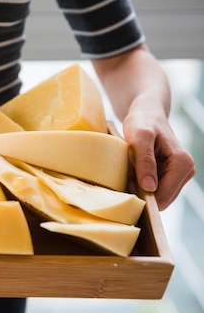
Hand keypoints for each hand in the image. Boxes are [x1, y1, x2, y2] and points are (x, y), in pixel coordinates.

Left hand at [93, 44, 195, 209]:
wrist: (146, 112)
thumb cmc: (142, 121)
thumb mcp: (139, 137)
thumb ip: (144, 161)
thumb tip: (150, 188)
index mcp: (183, 164)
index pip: (163, 197)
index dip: (142, 195)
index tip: (126, 182)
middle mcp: (187, 171)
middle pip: (161, 200)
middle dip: (141, 192)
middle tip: (125, 175)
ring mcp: (180, 175)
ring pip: (157, 197)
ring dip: (141, 189)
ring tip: (130, 171)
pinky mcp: (172, 175)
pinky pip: (155, 190)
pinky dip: (142, 185)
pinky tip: (134, 173)